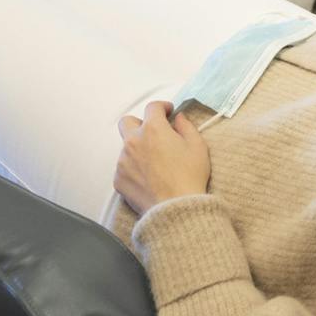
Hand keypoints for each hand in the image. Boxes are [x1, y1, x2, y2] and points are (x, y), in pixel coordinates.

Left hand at [115, 102, 211, 216]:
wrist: (175, 208)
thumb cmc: (190, 175)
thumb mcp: (197, 146)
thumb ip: (186, 126)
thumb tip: (178, 118)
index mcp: (154, 129)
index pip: (152, 107)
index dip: (162, 107)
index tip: (168, 112)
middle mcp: (133, 141)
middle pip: (127, 122)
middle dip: (140, 123)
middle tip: (154, 133)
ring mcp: (123, 161)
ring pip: (126, 147)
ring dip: (138, 148)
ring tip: (155, 163)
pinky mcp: (118, 179)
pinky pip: (124, 167)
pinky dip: (134, 168)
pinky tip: (148, 178)